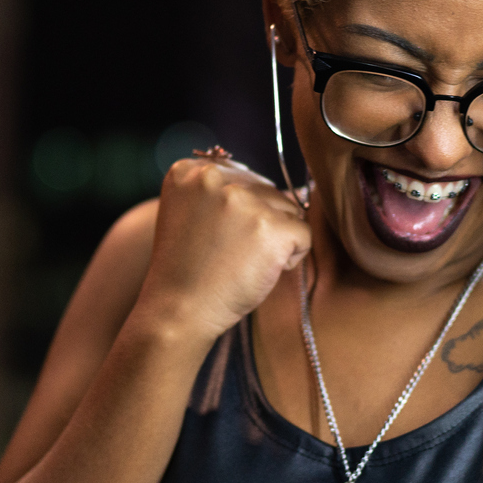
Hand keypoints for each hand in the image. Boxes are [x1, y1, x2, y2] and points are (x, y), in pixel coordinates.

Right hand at [131, 155, 309, 341]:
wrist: (178, 311)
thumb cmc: (188, 269)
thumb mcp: (188, 213)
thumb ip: (219, 190)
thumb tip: (275, 186)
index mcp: (189, 171)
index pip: (243, 177)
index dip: (239, 211)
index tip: (216, 236)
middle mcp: (214, 177)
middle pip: (268, 191)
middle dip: (260, 223)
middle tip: (230, 253)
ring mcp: (244, 200)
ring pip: (289, 209)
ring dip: (276, 238)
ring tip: (242, 261)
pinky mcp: (271, 226)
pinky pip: (304, 233)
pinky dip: (291, 257)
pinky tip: (260, 271)